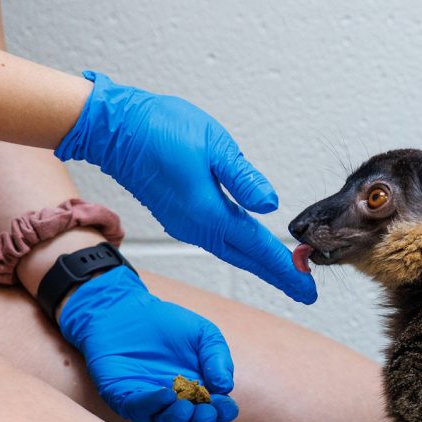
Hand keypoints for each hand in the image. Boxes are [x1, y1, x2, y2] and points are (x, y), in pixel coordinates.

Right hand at [54, 71, 315, 303]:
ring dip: (261, 265)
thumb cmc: (159, 128)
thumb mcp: (212, 146)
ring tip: (287, 275)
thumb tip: (270, 205)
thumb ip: (243, 178)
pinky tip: (252, 250)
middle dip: (279, 277)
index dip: (286, 269)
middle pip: (248, 259)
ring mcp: (186, 224)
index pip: (258, 248)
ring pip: (233, 252)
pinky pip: (219, 241)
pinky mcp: (180, 216)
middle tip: (306, 293)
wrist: (112, 127)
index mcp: (209, 213)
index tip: (308, 289)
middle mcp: (197, 226)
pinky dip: (241, 250)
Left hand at [58, 266, 239, 421]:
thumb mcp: (203, 334)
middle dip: (201, 421)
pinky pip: (138, 408)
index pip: (218, 410)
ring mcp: (151, 401)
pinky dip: (153, 405)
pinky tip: (166, 394)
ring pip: (166, 421)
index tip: (223, 402)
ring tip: (185, 406)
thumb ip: (218, 358)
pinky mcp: (125, 397)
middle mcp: (177, 400)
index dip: (224, 411)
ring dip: (178, 418)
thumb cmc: (168, 323)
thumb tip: (226, 387)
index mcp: (200, 388)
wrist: (127, 309)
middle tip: (206, 410)